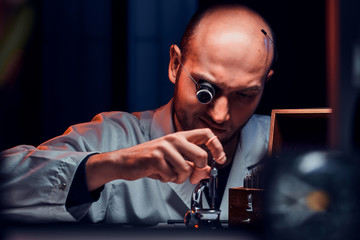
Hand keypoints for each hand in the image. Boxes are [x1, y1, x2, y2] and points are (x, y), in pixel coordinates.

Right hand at [86, 128, 225, 190]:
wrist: (125, 161)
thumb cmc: (150, 159)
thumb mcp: (173, 159)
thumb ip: (190, 163)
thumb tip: (206, 171)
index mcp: (180, 136)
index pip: (206, 134)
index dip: (217, 147)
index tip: (221, 158)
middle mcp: (173, 139)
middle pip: (201, 156)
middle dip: (198, 171)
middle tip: (192, 177)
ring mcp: (164, 147)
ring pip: (186, 169)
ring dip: (178, 178)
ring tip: (168, 174)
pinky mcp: (155, 158)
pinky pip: (171, 176)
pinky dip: (166, 179)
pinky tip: (158, 173)